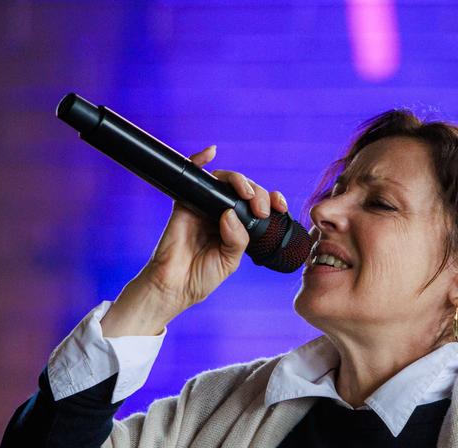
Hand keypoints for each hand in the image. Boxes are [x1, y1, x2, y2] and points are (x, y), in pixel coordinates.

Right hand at [100, 146, 289, 336]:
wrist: (175, 286)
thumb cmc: (202, 276)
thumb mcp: (231, 260)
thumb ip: (238, 238)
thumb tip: (231, 213)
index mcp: (238, 227)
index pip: (258, 206)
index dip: (272, 201)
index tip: (281, 207)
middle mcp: (222, 213)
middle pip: (244, 190)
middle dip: (258, 194)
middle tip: (261, 210)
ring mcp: (204, 206)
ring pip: (224, 181)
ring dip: (239, 181)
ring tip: (246, 195)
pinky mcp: (185, 202)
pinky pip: (193, 175)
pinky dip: (200, 159)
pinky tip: (210, 152)